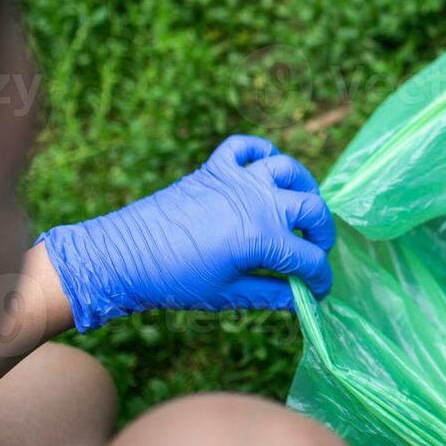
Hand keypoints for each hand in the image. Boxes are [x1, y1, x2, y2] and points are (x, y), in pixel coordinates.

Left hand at [41, 135, 335, 330]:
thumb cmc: (175, 281)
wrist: (122, 256)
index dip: (319, 279)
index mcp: (263, 238)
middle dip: (322, 234)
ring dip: (303, 187)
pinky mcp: (215, 168)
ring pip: (288, 169)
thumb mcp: (228, 295)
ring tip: (299, 206)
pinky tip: (263, 168)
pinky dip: (260, 151)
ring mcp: (238, 180)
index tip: (318, 291)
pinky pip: (246, 147)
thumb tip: (299, 299)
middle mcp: (259, 202)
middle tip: (314, 250)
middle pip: (312, 210)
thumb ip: (272, 295)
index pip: (309, 259)